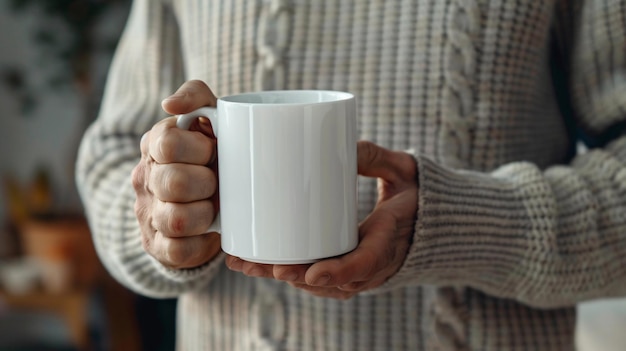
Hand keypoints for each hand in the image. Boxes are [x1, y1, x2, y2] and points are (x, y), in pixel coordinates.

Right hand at [132, 80, 221, 268]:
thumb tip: (170, 104)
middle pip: (172, 183)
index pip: (167, 143)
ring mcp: (149, 214)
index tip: (214, 150)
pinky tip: (209, 229)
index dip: (199, 149)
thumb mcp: (209, 117)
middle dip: (206, 183)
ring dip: (205, 213)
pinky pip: (178, 252)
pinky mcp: (158, 246)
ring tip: (214, 206)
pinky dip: (201, 242)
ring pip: (176, 219)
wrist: (207, 194)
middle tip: (217, 181)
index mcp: (155, 144)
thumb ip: (196, 95)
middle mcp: (145, 178)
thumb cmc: (212, 152)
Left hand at [225, 141, 417, 298]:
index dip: (339, 271)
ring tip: (246, 265)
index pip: (366, 262)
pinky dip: (293, 277)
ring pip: (321, 285)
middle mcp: (376, 265)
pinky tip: (261, 268)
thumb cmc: (418, 193)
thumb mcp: (404, 171)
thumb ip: (376, 158)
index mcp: (391, 239)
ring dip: (283, 277)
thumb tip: (343, 146)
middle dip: (292, 274)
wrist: (436, 224)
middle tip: (257, 265)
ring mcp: (363, 272)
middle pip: (331, 281)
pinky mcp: (352, 270)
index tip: (311, 272)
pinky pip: (322, 282)